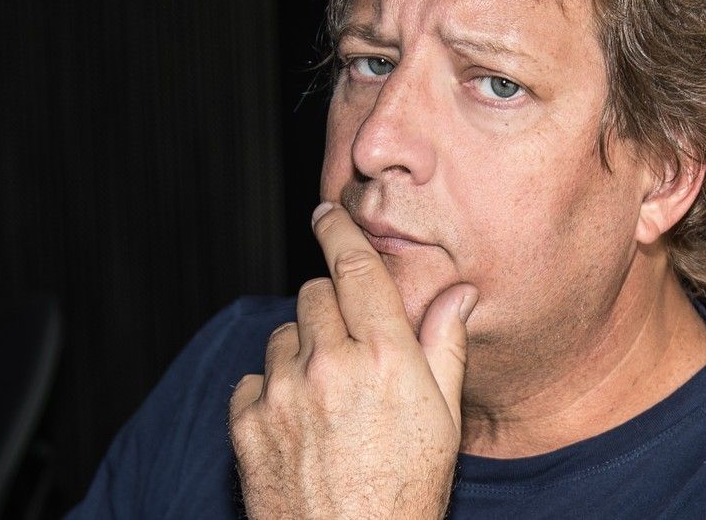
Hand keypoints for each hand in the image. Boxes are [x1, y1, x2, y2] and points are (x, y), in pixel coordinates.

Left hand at [229, 203, 478, 519]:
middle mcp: (329, 364)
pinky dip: (270, 389)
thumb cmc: (405, 493)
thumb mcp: (443, 419)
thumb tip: (458, 292)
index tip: (327, 214)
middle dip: (329, 306)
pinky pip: (253, 379)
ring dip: (300, 349)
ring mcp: (282, 393)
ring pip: (282, 334)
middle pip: (313, 294)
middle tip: (348, 346)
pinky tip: (297, 421)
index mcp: (383, 357)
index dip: (339, 232)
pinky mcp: (247, 423)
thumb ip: (446, 345)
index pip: (354, 268)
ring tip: (326, 394)